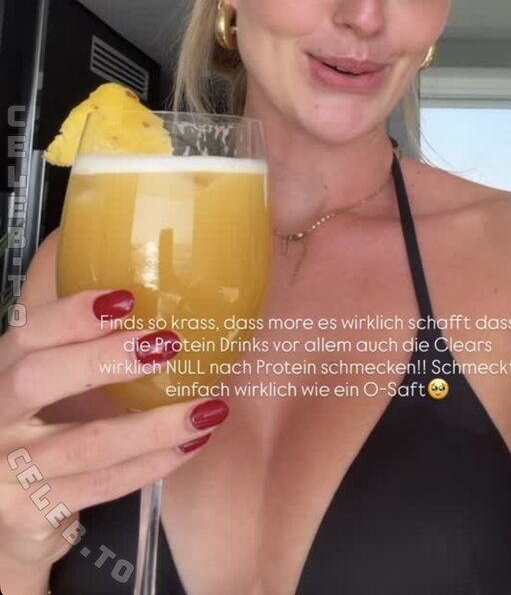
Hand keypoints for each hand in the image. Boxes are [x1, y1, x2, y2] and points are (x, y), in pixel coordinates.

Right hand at [0, 289, 228, 577]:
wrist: (10, 511)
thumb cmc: (41, 424)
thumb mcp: (48, 375)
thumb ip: (82, 336)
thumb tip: (153, 279)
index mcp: (2, 368)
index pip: (28, 333)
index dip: (71, 315)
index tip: (125, 299)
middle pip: (38, 380)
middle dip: (103, 359)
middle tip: (167, 343)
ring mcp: (7, 471)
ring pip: (86, 444)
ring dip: (154, 425)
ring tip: (207, 406)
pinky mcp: (31, 513)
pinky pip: (103, 486)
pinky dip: (152, 464)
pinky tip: (191, 443)